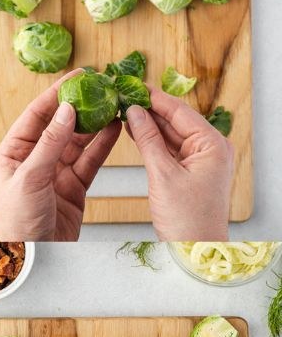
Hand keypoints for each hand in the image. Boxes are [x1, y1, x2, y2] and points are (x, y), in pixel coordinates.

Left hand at [0, 73, 120, 240]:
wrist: (29, 257)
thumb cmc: (15, 222)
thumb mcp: (29, 178)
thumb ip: (50, 144)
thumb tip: (66, 111)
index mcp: (13, 152)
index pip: (37, 115)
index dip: (57, 93)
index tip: (79, 75)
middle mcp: (34, 159)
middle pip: (61, 125)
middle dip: (81, 106)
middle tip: (103, 87)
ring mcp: (55, 173)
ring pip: (79, 141)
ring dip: (96, 123)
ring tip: (114, 103)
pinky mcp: (73, 188)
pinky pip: (90, 161)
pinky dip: (103, 146)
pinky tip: (115, 128)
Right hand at [125, 89, 233, 240]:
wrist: (194, 251)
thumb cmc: (187, 219)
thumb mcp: (163, 175)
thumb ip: (148, 140)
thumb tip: (133, 112)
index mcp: (213, 144)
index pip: (179, 111)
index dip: (154, 97)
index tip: (132, 85)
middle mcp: (211, 148)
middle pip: (176, 120)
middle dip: (150, 109)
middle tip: (123, 96)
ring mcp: (202, 161)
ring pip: (172, 134)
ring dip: (149, 125)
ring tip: (123, 110)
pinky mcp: (192, 172)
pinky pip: (171, 150)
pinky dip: (153, 142)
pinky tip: (135, 131)